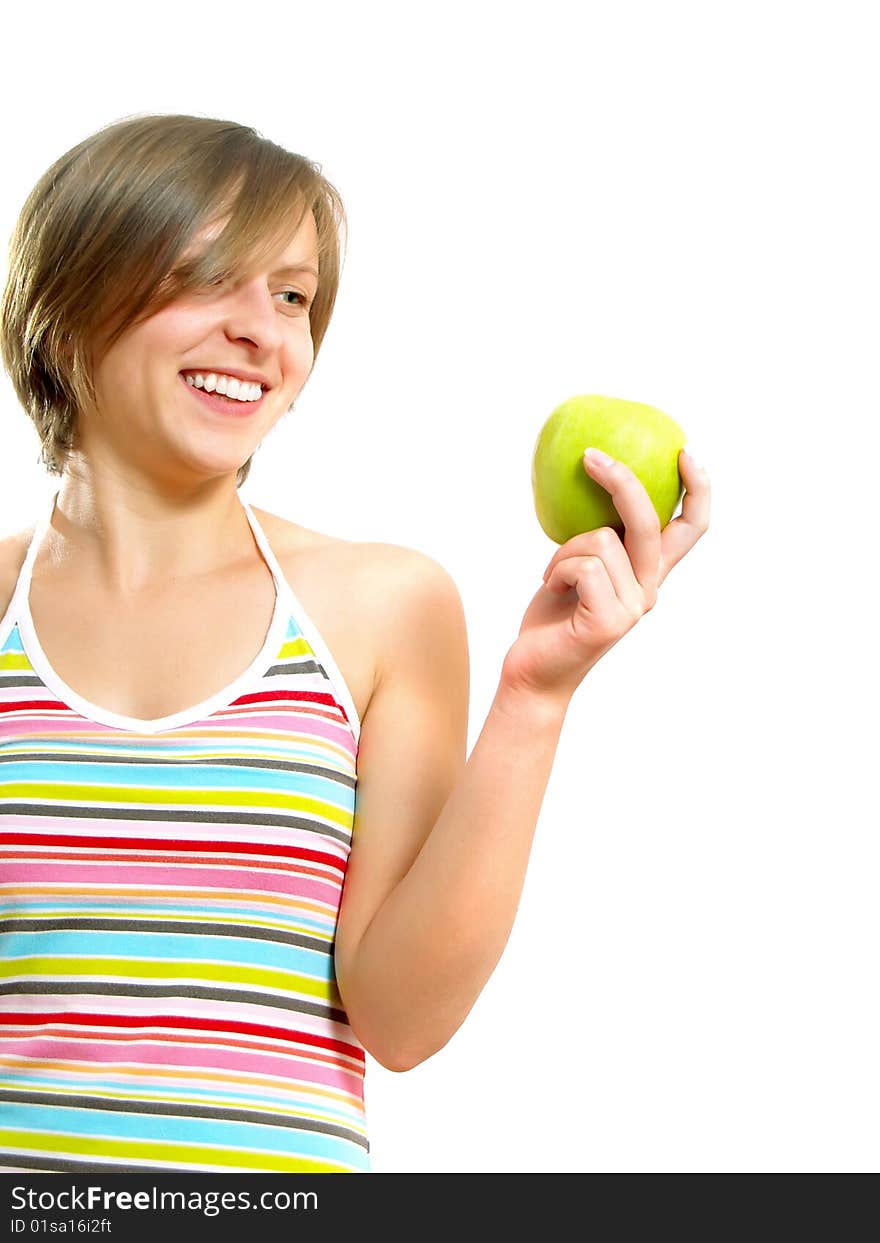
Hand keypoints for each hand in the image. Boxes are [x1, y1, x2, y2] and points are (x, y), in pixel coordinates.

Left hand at [500, 448, 710, 706]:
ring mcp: (632, 608)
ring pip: (603, 541)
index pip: (691, 528)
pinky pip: (583, 566)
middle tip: (591, 455)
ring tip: (554, 574)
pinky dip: (557, 568)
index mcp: (649, 574)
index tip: (685, 451)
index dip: (698, 489)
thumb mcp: (579, 564)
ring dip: (565, 549)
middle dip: (622, 481)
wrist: (534, 671)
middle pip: (651, 522)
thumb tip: (591, 475)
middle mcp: (649, 590)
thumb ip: (597, 536)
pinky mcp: (609, 622)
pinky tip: (550, 587)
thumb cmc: (552, 616)